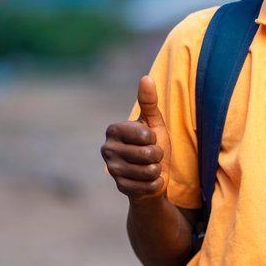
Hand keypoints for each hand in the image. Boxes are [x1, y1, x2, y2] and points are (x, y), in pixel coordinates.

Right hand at [101, 75, 171, 201]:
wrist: (152, 174)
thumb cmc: (152, 144)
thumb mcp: (153, 122)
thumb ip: (149, 101)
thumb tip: (146, 78)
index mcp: (113, 130)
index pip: (144, 134)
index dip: (154, 137)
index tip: (149, 138)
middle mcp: (107, 149)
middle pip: (149, 154)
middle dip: (158, 155)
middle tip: (151, 155)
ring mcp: (113, 170)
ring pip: (150, 171)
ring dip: (157, 169)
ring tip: (150, 166)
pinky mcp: (121, 188)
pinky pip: (150, 186)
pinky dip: (155, 184)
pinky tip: (147, 180)